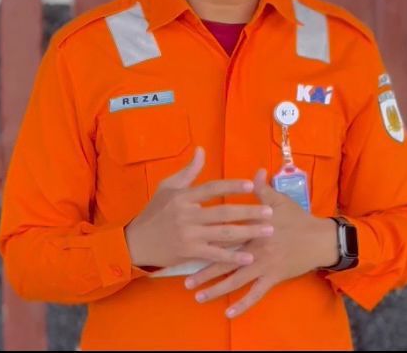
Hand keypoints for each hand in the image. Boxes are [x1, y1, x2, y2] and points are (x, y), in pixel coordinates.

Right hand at [125, 147, 275, 268]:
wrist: (136, 242)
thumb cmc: (154, 212)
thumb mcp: (167, 187)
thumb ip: (188, 171)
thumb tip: (202, 150)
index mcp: (183, 196)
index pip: (212, 188)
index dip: (232, 186)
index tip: (252, 186)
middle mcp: (187, 214)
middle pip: (223, 212)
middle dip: (249, 212)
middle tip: (270, 212)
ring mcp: (189, 235)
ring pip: (224, 233)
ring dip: (248, 232)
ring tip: (268, 231)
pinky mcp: (189, 252)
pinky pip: (215, 254)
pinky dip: (232, 256)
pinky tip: (249, 256)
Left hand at [183, 168, 338, 317]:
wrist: (320, 240)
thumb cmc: (298, 219)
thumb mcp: (280, 201)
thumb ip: (263, 188)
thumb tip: (255, 170)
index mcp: (252, 228)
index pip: (224, 235)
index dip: (205, 241)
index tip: (187, 246)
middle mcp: (254, 248)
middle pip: (224, 262)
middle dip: (204, 273)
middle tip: (185, 282)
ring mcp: (263, 265)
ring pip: (236, 281)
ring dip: (216, 290)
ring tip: (199, 297)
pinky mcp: (273, 278)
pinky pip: (255, 295)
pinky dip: (242, 305)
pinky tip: (228, 314)